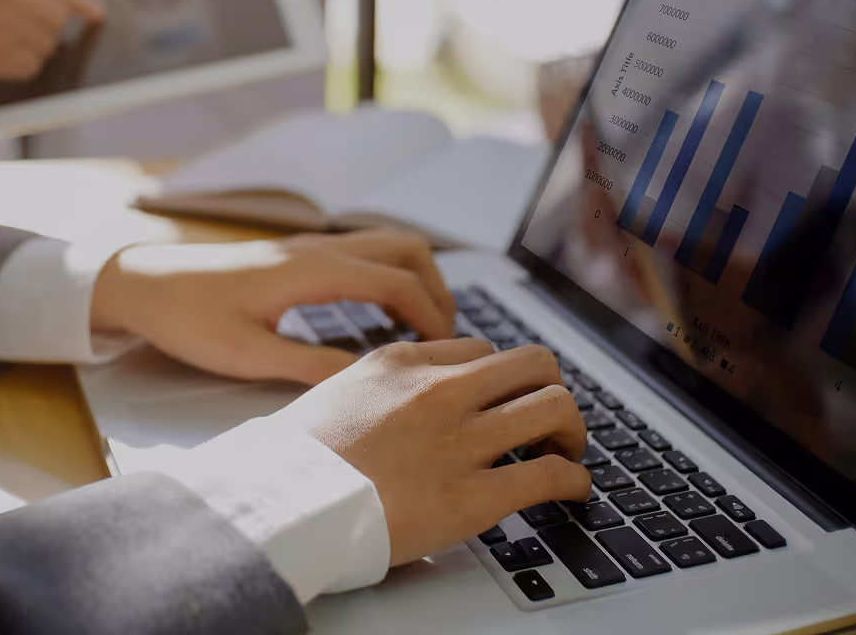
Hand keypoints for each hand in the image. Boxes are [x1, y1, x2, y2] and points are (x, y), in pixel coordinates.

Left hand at [90, 229, 456, 384]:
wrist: (142, 282)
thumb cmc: (187, 317)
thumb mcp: (247, 355)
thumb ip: (310, 366)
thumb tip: (368, 378)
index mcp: (311, 270)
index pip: (398, 281)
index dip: (432, 315)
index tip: (446, 352)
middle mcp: (319, 248)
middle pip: (407, 248)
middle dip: (438, 289)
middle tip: (443, 338)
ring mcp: (311, 246)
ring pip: (389, 244)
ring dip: (417, 278)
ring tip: (421, 328)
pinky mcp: (300, 254)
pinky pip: (365, 253)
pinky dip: (391, 276)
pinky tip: (381, 315)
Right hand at [273, 339, 591, 564]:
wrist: (280, 505)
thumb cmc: (294, 459)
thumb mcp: (335, 392)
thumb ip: (379, 385)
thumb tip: (400, 398)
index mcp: (403, 363)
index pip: (482, 350)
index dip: (501, 378)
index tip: (504, 399)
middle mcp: (439, 393)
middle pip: (533, 364)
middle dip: (549, 389)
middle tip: (548, 418)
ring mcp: (458, 443)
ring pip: (554, 407)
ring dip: (571, 430)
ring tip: (567, 450)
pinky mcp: (471, 497)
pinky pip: (550, 475)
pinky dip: (575, 481)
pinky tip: (574, 491)